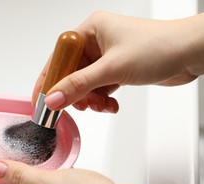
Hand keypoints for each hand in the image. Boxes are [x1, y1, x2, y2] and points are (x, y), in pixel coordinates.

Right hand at [33, 12, 203, 111]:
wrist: (192, 53)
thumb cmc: (159, 47)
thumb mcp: (112, 68)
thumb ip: (79, 85)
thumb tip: (53, 98)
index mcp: (91, 30)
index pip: (59, 56)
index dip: (48, 79)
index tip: (41, 99)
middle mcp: (97, 42)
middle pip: (71, 73)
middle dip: (75, 93)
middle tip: (78, 107)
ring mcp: (107, 56)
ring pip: (85, 83)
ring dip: (91, 98)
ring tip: (101, 105)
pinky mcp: (117, 69)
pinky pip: (99, 87)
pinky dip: (102, 99)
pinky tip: (111, 104)